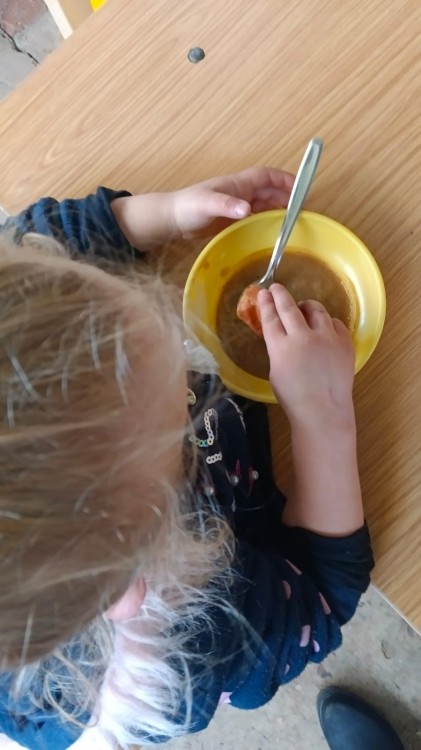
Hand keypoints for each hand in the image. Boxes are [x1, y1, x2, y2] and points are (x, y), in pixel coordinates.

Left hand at [171, 166, 294, 237]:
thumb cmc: (188, 207)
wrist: (172, 220)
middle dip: (286, 196)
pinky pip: (255, 217)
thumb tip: (248, 209)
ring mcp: (237, 206)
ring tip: (292, 222)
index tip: (300, 187)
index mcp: (238, 184)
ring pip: (264, 204)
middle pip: (269, 190)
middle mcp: (240, 192)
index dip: (284, 179)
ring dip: (278, 210)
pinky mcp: (232, 219)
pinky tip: (272, 231)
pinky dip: (266, 221)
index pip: (266, 176)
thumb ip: (227, 205)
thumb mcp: (208, 204)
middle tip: (301, 211)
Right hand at [258, 284, 354, 428]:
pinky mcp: (344, 342)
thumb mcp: (276, 371)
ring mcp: (326, 338)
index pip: (271, 318)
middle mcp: (303, 337)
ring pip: (316, 310)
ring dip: (306, 306)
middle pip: (289, 308)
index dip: (266, 303)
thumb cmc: (294, 397)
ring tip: (303, 308)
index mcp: (281, 347)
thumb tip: (282, 334)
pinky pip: (335, 323)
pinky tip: (323, 328)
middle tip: (276, 288)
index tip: (263, 293)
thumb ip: (278, 349)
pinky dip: (326, 323)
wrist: (323, 410)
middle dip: (280, 295)